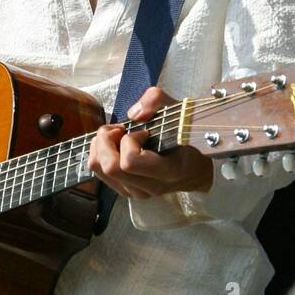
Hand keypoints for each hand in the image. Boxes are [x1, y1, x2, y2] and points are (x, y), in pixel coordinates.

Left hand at [88, 86, 213, 199]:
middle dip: (106, 141)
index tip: (144, 131)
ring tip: (115, 135)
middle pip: (109, 167)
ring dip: (101, 147)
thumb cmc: (187, 138)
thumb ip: (157, 101)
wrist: (195, 169)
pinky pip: (100, 173)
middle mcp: (149, 187)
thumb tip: (132, 114)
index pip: (130, 162)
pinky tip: (115, 145)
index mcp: (167, 172)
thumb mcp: (179, 111)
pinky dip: (100, 154)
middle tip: (119, 129)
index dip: (129, 140)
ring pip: (100, 170)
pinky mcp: (125, 191)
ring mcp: (135, 193)